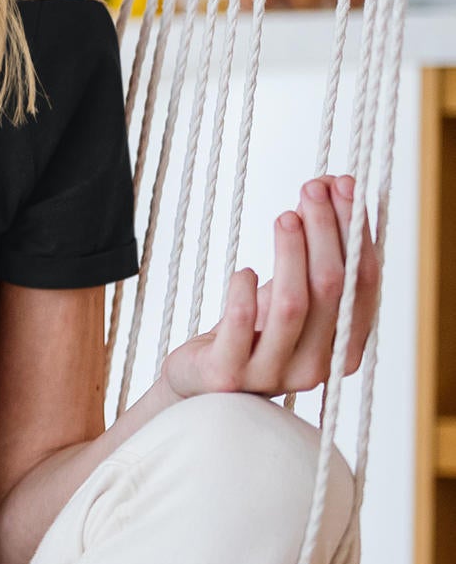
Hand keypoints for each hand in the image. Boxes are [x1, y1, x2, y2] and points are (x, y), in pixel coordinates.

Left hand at [160, 173, 377, 400]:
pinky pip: (240, 324)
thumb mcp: (290, 292)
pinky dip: (243, 291)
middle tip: (311, 189)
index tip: (344, 185)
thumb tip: (331, 183)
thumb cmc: (253, 329)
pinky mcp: (228, 375)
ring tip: (285, 216)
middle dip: (325, 231)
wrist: (201, 380)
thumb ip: (314, 251)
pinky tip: (243, 270)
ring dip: (290, 252)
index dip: (357, 232)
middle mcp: (316, 368)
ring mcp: (271, 375)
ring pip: (292, 304)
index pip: (364, 284)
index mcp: (344, 348)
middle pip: (332, 288)